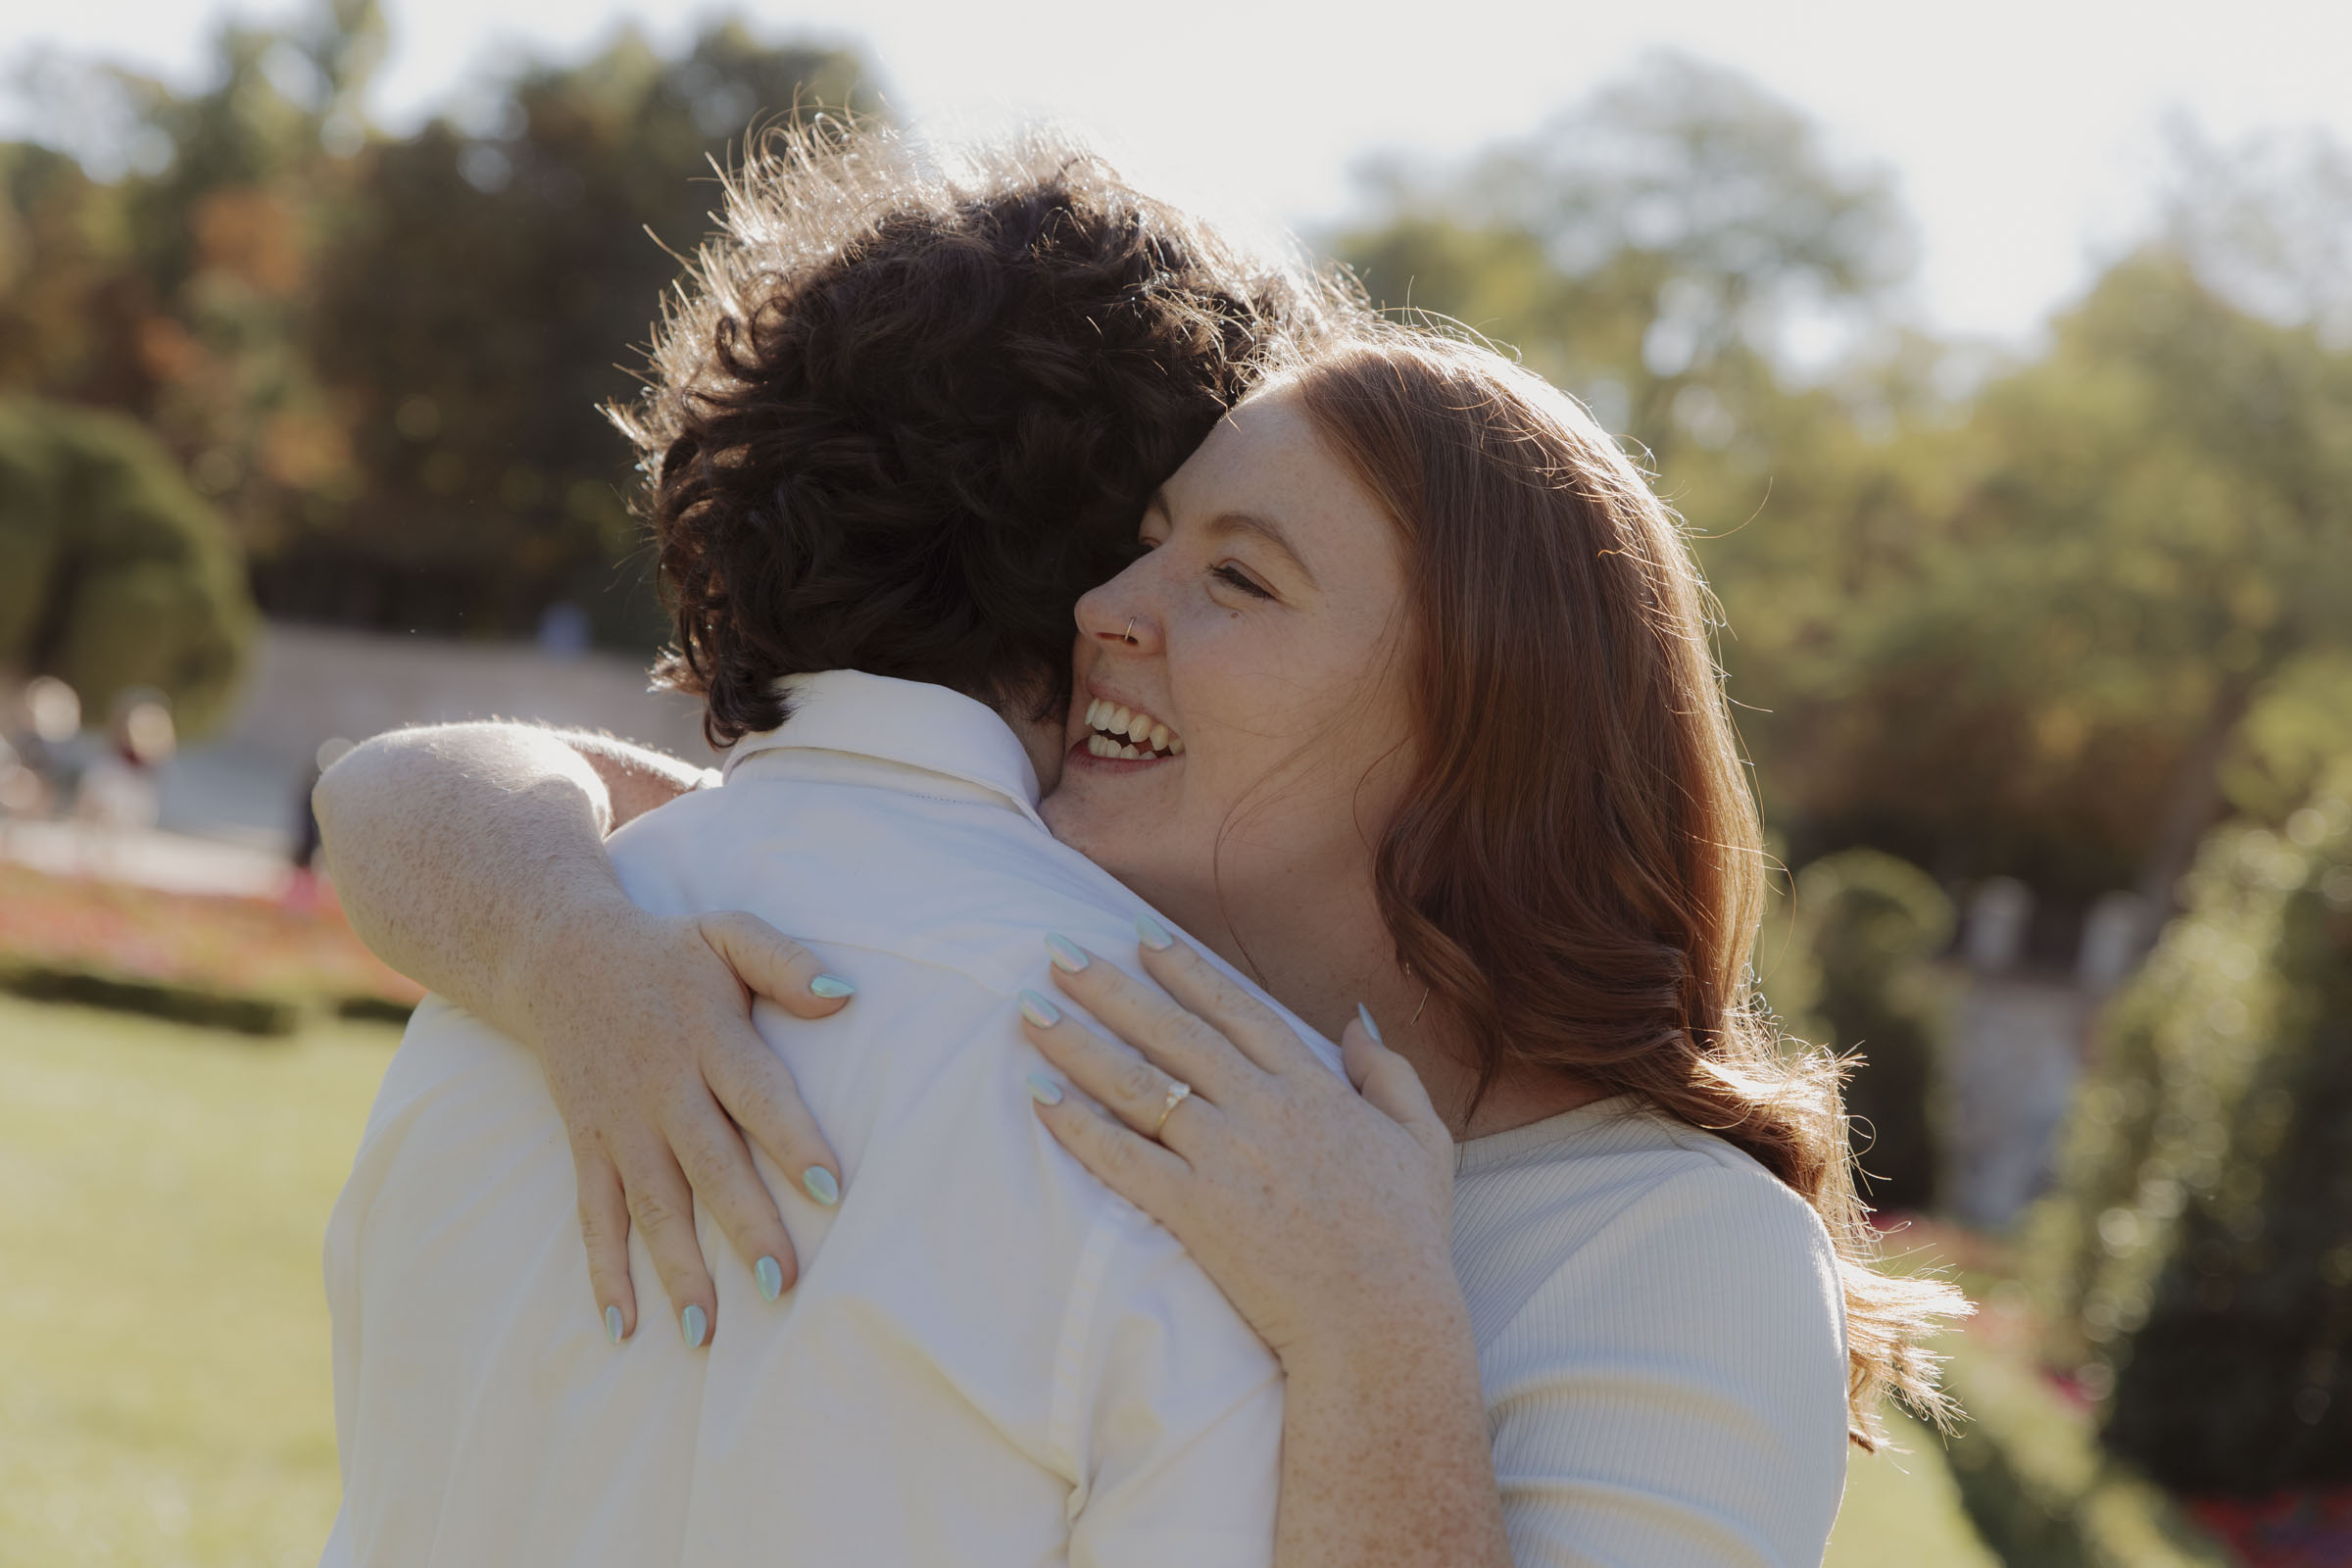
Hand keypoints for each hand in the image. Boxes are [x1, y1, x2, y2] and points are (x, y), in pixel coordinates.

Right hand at [507, 898, 854, 1344]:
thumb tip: (844, 996)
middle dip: (746, 1224)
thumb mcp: (727, 932)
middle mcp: (663, 1087)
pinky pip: (594, 1216)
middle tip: (784, 1281)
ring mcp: (621, 1124)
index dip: (793, 1139)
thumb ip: (785, 961)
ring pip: (652, 1205)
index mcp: (709, 1036)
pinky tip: (624, 1327)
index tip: (831, 1187)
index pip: (758, 1093)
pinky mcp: (587, 1145)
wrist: (555, 954)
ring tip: (706, 1331)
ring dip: (677, 1269)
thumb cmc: (667, 952)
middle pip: (709, 1163)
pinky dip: (604, 1272)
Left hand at [1019, 925, 1457, 1364]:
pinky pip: (1124, 1158)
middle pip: (1173, 1033)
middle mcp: (1263, 1110)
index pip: (1237, 1010)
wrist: (1383, 1324)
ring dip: (1078, 1042)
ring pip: (1138, 1085)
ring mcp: (1227, 1159)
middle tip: (1058, 949)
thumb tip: (1354, 1023)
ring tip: (1030, 1009)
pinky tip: (1038, 1095)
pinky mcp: (1196, 1211)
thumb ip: (1390, 1074)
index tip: (1140, 935)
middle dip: (1111, 987)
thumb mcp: (1422, 1141)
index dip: (1184, 969)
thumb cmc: (1409, 1239)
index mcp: (1313, 1088)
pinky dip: (1077, 1125)